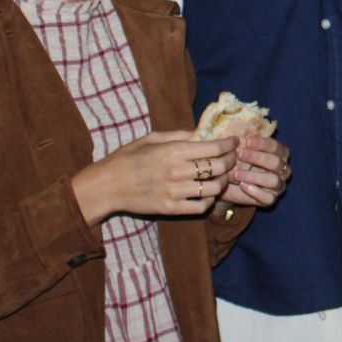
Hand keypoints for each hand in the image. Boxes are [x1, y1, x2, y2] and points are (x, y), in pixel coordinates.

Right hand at [72, 131, 239, 224]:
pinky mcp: (171, 208)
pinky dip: (209, 200)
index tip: (234, 142)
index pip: (213, 148)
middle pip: (218, 167)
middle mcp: (178, 171)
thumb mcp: (150, 139)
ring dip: (223, 182)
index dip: (229, 145)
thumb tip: (198, 133)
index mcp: (174, 151)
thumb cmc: (127, 158)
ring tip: (222, 177)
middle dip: (231, 162)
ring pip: (214, 188)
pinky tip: (208, 194)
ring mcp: (175, 191)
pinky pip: (200, 206)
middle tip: (232, 159)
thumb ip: (176, 135)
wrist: (107, 185)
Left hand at [219, 136, 290, 209]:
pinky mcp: (270, 200)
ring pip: (273, 180)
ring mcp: (278, 186)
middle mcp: (282, 170)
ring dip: (254, 176)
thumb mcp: (238, 151)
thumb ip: (242, 144)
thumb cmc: (236, 163)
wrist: (227, 185)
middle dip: (258, 158)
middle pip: (276, 163)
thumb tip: (236, 136)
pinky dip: (256, 192)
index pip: (278, 147)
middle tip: (240, 154)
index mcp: (279, 155)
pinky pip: (268, 197)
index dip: (264, 144)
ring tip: (237, 174)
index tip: (247, 141)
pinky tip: (243, 186)